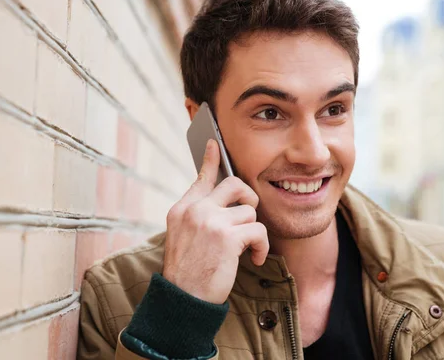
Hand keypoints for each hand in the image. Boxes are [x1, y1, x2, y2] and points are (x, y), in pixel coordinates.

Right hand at [162, 139, 268, 303]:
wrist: (182, 300)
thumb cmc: (187, 273)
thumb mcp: (183, 238)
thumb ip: (198, 216)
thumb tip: (222, 202)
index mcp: (182, 210)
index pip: (200, 178)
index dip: (210, 160)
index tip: (215, 143)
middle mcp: (194, 210)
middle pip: (234, 185)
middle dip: (248, 199)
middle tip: (248, 217)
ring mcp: (210, 221)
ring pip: (250, 211)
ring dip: (253, 233)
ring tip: (247, 250)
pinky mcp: (227, 236)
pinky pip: (259, 230)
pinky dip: (261, 247)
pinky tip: (254, 259)